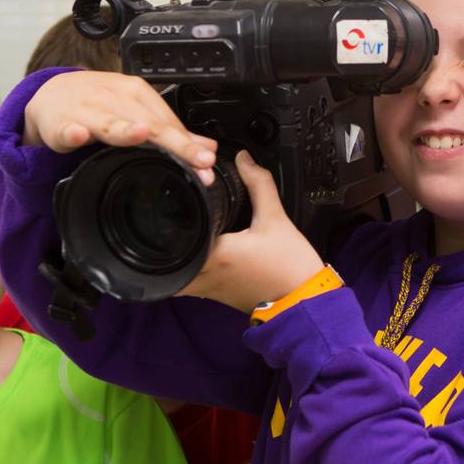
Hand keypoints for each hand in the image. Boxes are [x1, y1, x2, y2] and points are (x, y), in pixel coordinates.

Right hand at [22, 71, 217, 183]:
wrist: (52, 95)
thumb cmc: (98, 105)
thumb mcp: (135, 111)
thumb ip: (169, 130)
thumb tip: (206, 148)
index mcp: (136, 93)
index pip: (167, 120)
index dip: (189, 144)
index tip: (207, 164)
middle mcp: (114, 98)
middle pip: (148, 123)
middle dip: (175, 143)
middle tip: (198, 161)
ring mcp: (87, 110)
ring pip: (109, 122)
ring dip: (125, 129)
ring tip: (143, 134)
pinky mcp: (61, 123)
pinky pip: (68, 129)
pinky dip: (74, 132)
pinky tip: (80, 135)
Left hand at [177, 151, 323, 312]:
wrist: (303, 302)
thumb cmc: (291, 267)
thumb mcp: (276, 219)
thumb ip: (258, 184)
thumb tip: (244, 160)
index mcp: (216, 255)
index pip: (173, 236)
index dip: (167, 218)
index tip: (170, 204)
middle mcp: (205, 275)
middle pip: (164, 259)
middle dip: (161, 239)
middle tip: (168, 218)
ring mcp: (208, 289)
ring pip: (172, 275)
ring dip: (171, 257)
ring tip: (177, 234)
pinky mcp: (216, 296)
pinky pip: (187, 284)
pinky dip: (185, 269)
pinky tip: (195, 253)